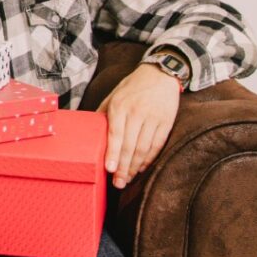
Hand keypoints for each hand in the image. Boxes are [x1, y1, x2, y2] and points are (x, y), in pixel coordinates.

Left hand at [97, 63, 181, 188]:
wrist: (160, 74)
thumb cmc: (132, 87)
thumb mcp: (113, 96)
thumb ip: (103, 113)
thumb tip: (90, 132)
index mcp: (120, 106)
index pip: (116, 134)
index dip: (112, 153)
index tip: (108, 169)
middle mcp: (136, 113)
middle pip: (130, 145)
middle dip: (123, 167)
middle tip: (118, 183)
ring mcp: (153, 118)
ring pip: (144, 148)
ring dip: (135, 166)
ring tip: (128, 179)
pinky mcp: (166, 122)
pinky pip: (157, 144)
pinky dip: (149, 158)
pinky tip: (141, 168)